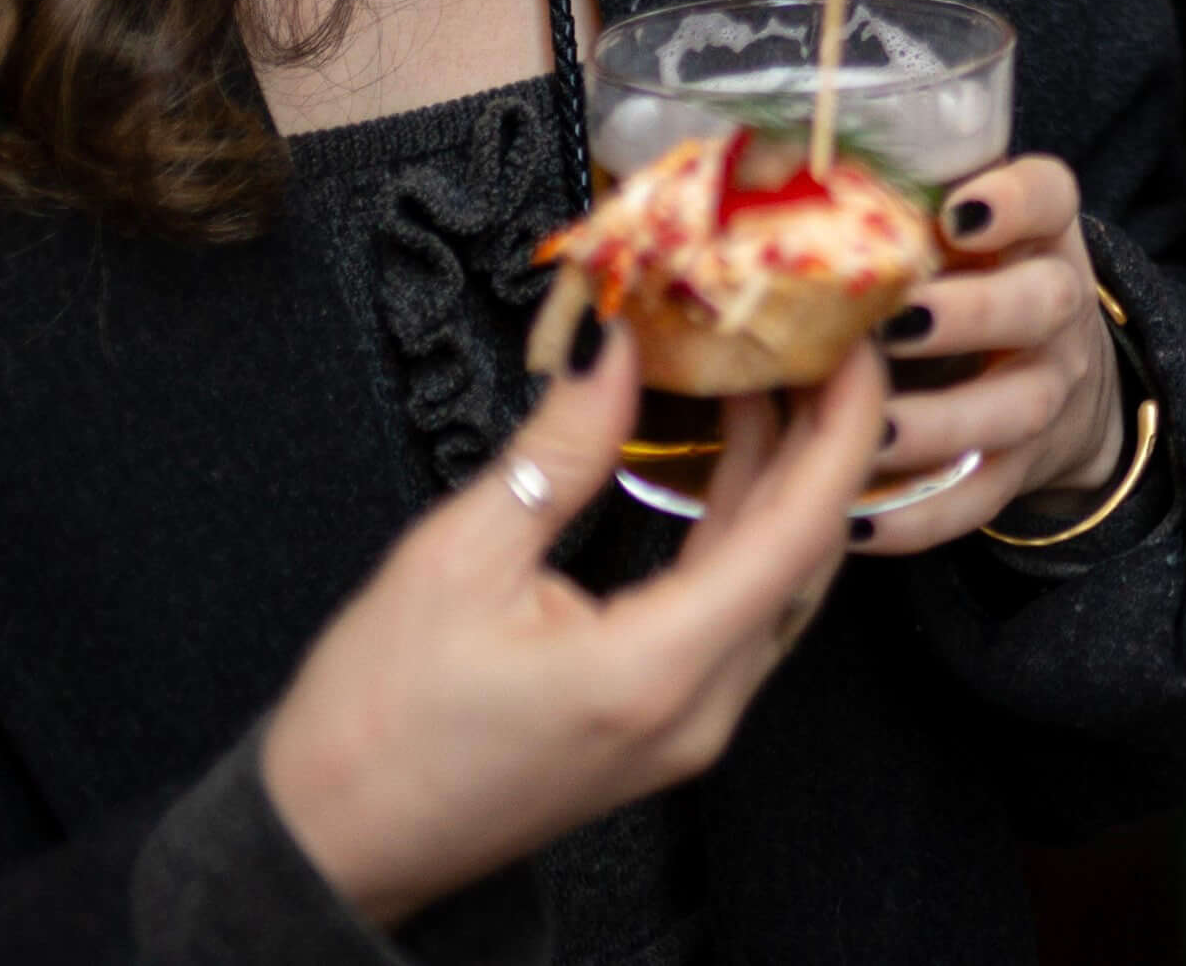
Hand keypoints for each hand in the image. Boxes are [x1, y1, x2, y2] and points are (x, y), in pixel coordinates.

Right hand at [263, 329, 882, 925]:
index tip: (855, 340)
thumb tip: (619, 344)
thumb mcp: (456, 559)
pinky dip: (743, 530)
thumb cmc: (373, 725)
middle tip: (816, 336)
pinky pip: (738, 614)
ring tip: (770, 375)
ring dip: (784, 481)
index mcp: (657, 669)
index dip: (845, 423)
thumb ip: (561, 449)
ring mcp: (689, 728)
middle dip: (824, 439)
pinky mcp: (666, 729)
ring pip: (777, 584)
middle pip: (807, 553)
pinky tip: (726, 461)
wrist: (329, 849)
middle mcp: (700, 708)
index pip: (801, 527)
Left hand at [853, 152, 1132, 552]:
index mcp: (1036, 234)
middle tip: (895, 322)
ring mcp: (1046, 391)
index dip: (1013, 201)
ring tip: (872, 431)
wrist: (1052, 376)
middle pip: (1042, 303)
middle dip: (971, 314)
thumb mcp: (950, 235)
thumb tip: (741, 170)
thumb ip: (884, 209)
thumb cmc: (964, 282)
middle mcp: (1055, 307)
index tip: (957, 210)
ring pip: (1016, 408)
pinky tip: (855, 520)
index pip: (1051, 196)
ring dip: (943, 421)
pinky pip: (982, 498)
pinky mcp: (1021, 469)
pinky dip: (921, 515)